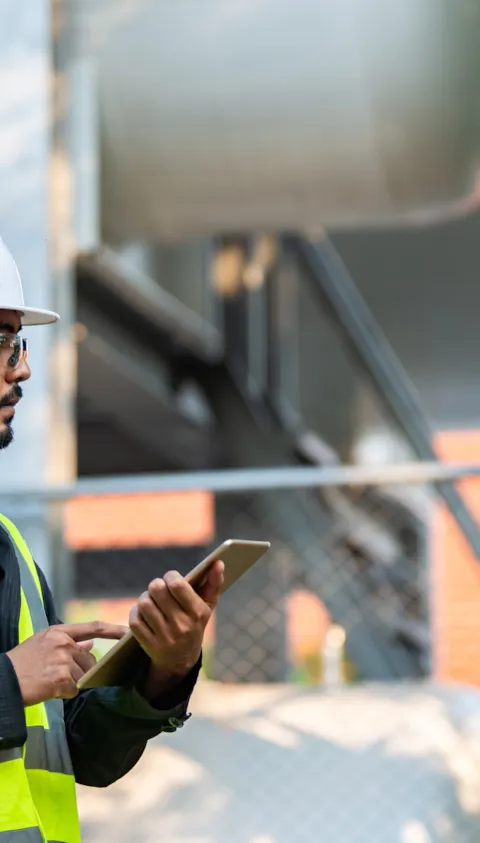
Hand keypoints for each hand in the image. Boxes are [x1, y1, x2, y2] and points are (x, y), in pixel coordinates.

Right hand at [7, 621, 126, 705]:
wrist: (5, 681)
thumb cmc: (22, 663)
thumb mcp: (42, 644)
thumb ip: (68, 642)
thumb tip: (91, 643)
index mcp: (59, 632)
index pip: (94, 627)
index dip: (114, 629)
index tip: (128, 632)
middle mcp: (64, 643)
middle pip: (89, 659)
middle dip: (81, 670)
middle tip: (58, 676)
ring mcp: (63, 660)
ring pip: (83, 675)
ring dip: (72, 683)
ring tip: (51, 682)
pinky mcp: (62, 678)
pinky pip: (75, 689)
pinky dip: (66, 693)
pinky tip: (51, 690)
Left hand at [129, 560, 223, 691]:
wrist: (182, 660)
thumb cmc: (195, 623)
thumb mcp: (207, 606)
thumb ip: (214, 583)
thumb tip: (218, 563)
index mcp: (197, 613)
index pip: (177, 585)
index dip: (170, 576)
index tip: (171, 578)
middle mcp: (181, 626)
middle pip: (157, 590)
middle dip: (156, 585)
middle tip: (159, 588)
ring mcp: (165, 637)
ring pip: (144, 604)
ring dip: (145, 598)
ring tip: (151, 599)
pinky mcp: (149, 645)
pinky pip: (135, 620)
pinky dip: (136, 612)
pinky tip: (144, 613)